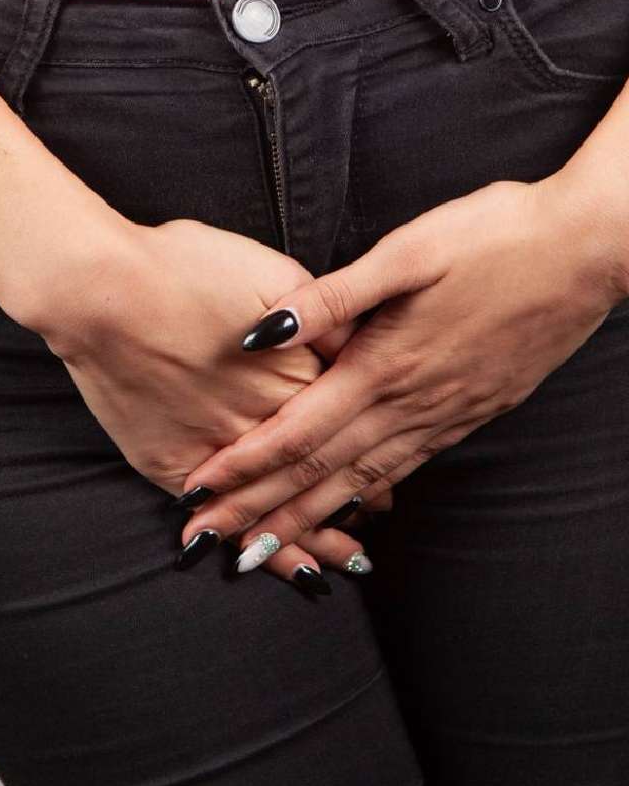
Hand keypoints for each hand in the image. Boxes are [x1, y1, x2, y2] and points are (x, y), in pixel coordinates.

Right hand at [35, 215, 369, 588]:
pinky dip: (248, 544)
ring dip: (314, 535)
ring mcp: (222, 450)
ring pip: (280, 504)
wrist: (104, 288)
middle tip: (380, 517)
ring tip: (344, 564)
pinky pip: (222, 517)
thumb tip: (363, 341)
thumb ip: (325, 313)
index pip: (354, 420)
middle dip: (359, 497)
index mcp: (301, 372)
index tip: (394, 463)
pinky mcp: (175, 466)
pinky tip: (269, 564)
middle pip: (324, 469)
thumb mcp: (274, 271)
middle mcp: (269, 421)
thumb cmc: (187, 266)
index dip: (378, 443)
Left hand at [176, 173, 627, 569]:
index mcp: (386, 363)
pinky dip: (369, 498)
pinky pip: (409, 469)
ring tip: (264, 548)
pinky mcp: (475, 410)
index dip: (244, 464)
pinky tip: (353, 508)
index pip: (298, 431)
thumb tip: (262, 330)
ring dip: (308, 519)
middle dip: (259, 510)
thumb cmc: (496, 237)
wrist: (587, 252)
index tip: (197, 491)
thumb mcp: (409, 251)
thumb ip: (332, 297)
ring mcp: (448, 414)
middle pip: (321, 472)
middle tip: (206, 543)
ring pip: (364, 482)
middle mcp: (413, 403)